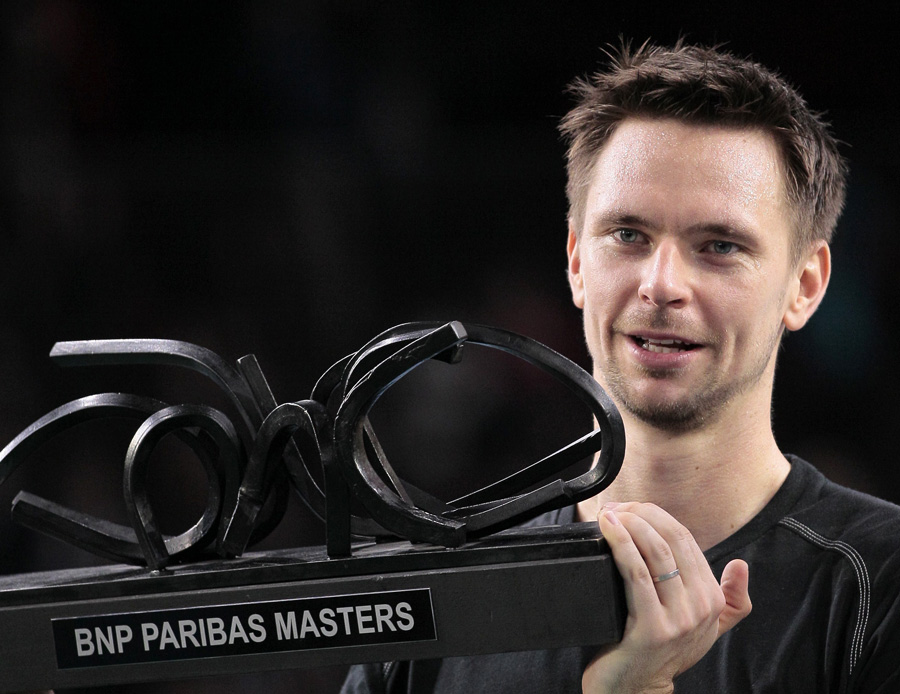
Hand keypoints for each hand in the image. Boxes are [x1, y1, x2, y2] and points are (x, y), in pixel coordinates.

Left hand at [582, 502, 751, 693]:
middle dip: (641, 514)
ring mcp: (679, 619)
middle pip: (672, 540)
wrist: (633, 691)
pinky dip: (621, 544)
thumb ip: (731, 602)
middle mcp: (701, 608)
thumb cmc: (659, 654)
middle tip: (616, 507)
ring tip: (610, 514)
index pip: (685, 539)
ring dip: (630, 524)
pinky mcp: (652, 627)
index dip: (656, 516)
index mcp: (713, 600)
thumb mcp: (704, 629)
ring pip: (656, 552)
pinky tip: (607, 529)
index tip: (630, 508)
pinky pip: (636, 572)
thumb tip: (742, 566)